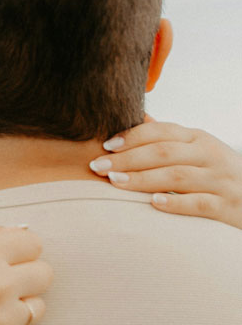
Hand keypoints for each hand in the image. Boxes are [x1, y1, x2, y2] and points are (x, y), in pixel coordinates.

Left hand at [88, 122, 241, 229]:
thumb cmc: (217, 176)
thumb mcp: (198, 151)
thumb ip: (170, 138)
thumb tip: (140, 118)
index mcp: (199, 139)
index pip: (163, 131)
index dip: (132, 137)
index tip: (105, 146)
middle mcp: (210, 155)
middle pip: (164, 152)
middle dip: (127, 158)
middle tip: (98, 166)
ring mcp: (220, 181)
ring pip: (177, 176)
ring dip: (142, 179)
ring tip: (115, 182)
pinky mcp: (227, 207)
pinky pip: (199, 204)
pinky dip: (175, 203)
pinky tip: (153, 203)